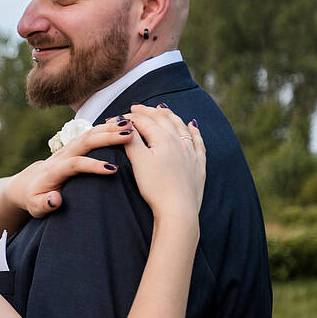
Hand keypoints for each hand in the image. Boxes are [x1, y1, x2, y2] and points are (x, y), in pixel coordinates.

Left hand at [6, 119, 136, 216]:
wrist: (28, 184)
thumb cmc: (35, 199)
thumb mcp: (36, 207)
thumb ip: (44, 204)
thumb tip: (56, 199)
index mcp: (54, 171)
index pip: (74, 164)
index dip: (92, 165)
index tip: (113, 170)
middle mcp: (61, 155)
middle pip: (84, 142)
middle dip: (107, 138)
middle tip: (129, 136)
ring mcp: (68, 149)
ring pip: (89, 134)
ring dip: (109, 129)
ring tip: (130, 126)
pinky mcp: (74, 146)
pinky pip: (91, 133)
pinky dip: (106, 127)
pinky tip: (122, 124)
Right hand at [120, 104, 205, 219]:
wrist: (178, 210)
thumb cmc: (156, 187)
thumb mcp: (139, 162)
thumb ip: (132, 141)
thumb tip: (125, 125)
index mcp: (162, 139)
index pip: (144, 121)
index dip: (129, 117)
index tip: (117, 117)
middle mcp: (179, 141)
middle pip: (162, 119)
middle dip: (148, 111)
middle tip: (136, 108)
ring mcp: (191, 152)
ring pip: (181, 126)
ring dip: (170, 115)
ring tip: (162, 109)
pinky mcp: (199, 165)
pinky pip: (198, 141)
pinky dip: (194, 131)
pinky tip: (193, 125)